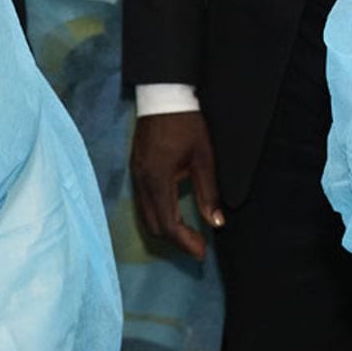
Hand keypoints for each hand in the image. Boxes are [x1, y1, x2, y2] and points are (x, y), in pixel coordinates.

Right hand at [130, 111, 223, 260]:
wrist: (162, 97)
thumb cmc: (187, 124)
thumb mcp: (204, 158)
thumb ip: (208, 192)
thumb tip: (216, 223)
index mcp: (158, 180)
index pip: (167, 224)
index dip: (185, 242)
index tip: (202, 252)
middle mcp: (141, 183)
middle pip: (153, 226)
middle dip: (175, 241)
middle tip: (198, 247)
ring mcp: (135, 177)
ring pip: (146, 216)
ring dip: (166, 230)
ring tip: (189, 235)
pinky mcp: (136, 172)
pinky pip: (143, 204)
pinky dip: (159, 216)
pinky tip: (175, 215)